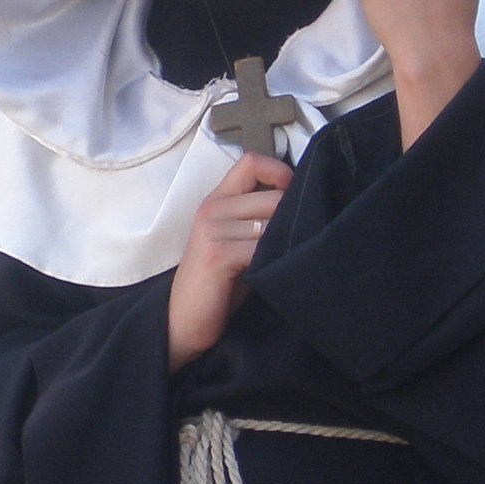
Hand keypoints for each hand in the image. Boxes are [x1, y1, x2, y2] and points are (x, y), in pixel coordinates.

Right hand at [168, 150, 291, 367]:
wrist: (183, 323)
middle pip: (273, 195)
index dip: (280, 172)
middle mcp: (212, 208)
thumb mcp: (236, 241)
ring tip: (284, 261)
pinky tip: (270, 275)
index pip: (251, 161)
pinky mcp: (218, 253)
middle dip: (293, 218)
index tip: (293, 197)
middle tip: (297, 242)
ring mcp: (212, 229)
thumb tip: (301, 201)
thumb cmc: (218, 285)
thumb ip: (257, 217)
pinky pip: (262, 247)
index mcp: (216, 200)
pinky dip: (273, 261)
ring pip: (272, 221)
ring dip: (286, 242)